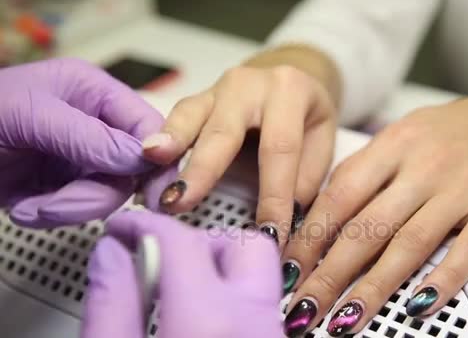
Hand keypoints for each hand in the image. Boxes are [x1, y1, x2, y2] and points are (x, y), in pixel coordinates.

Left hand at [0, 59, 176, 227]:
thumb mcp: (32, 115)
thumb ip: (89, 135)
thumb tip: (141, 157)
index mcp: (93, 93)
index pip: (148, 125)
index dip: (158, 156)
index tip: (153, 186)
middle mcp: (93, 125)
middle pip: (131, 168)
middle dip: (96, 193)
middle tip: (63, 204)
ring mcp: (78, 158)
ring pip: (107, 194)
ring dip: (70, 208)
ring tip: (34, 208)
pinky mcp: (62, 187)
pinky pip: (80, 209)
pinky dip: (53, 215)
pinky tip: (26, 207)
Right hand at [81, 210, 282, 337]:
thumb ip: (110, 306)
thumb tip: (110, 255)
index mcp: (210, 320)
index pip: (181, 240)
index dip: (143, 224)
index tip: (122, 229)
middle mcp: (255, 321)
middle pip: (244, 245)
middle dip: (199, 240)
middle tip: (162, 260)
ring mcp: (273, 333)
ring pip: (259, 274)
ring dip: (219, 268)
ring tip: (178, 292)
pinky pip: (262, 304)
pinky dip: (232, 297)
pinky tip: (201, 322)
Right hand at [142, 45, 339, 246]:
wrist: (290, 81)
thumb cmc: (305, 120)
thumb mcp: (320, 143)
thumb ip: (302, 180)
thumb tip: (277, 226)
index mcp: (290, 92)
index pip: (280, 149)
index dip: (273, 194)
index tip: (268, 235)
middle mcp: (250, 84)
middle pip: (225, 130)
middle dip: (203, 169)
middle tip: (182, 202)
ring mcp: (218, 88)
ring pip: (190, 115)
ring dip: (169, 143)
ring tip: (151, 164)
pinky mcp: (197, 99)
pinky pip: (176, 118)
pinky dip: (160, 140)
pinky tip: (144, 160)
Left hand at [281, 87, 467, 335]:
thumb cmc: (461, 130)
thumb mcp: (408, 132)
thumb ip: (370, 168)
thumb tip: (322, 210)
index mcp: (395, 143)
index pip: (340, 194)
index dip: (310, 235)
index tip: (288, 267)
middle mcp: (425, 165)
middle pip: (367, 226)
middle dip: (329, 273)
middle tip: (304, 306)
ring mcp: (464, 187)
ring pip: (410, 244)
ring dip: (373, 288)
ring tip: (346, 318)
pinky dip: (442, 281)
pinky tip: (417, 307)